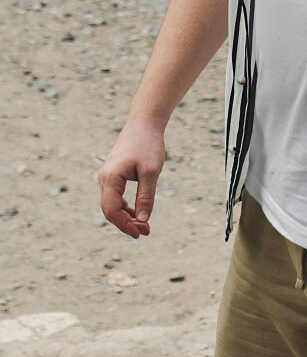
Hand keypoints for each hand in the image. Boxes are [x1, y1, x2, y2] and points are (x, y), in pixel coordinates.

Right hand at [98, 119, 164, 238]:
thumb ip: (146, 196)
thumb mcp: (151, 172)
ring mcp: (107, 176)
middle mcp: (104, 178)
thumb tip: (143, 220)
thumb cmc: (148, 144)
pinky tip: (139, 212)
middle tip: (146, 232)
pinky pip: (116, 196)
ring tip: (145, 226)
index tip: (140, 233)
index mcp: (110, 178)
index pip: (112, 210)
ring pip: (113, 204)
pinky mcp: (113, 174)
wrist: (144, 123)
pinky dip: (126, 206)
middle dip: (127, 223)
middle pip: (110, 210)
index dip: (124, 225)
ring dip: (127, 216)